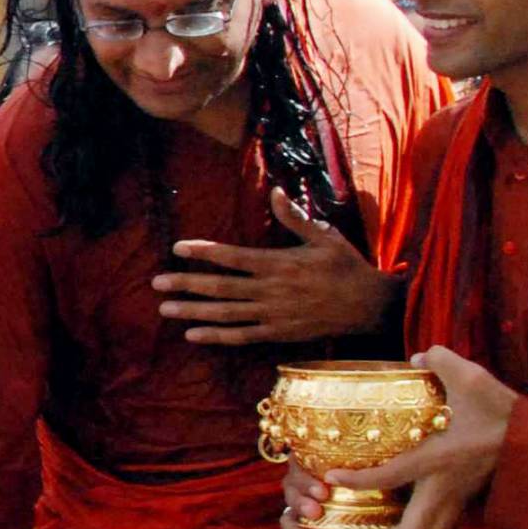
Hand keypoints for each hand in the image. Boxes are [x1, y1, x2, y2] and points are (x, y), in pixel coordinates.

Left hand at [156, 188, 397, 345]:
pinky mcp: (279, 333)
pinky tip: (192, 335)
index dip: (203, 252)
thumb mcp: (325, 237)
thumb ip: (296, 218)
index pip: (233, 257)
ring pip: (226, 314)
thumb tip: (275, 191)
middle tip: (156, 283)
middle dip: (186, 284)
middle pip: (221, 287)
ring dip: (193, 312)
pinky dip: (217, 336)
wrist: (371, 306)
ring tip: (165, 309)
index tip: (177, 248)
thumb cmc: (347, 267)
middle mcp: (271, 291)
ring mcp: (273, 315)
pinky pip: (242, 337)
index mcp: (280, 264)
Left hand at [319, 345, 513, 528]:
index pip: (388, 477)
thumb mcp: (473, 378)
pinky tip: (411, 509)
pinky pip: (444, 525)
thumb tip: (418, 357)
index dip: (357, 480)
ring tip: (384, 526)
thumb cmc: (505, 412)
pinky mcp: (471, 500)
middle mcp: (446, 487)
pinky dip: (425, 526)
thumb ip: (442, 362)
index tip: (332, 476)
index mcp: (438, 460)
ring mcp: (461, 498)